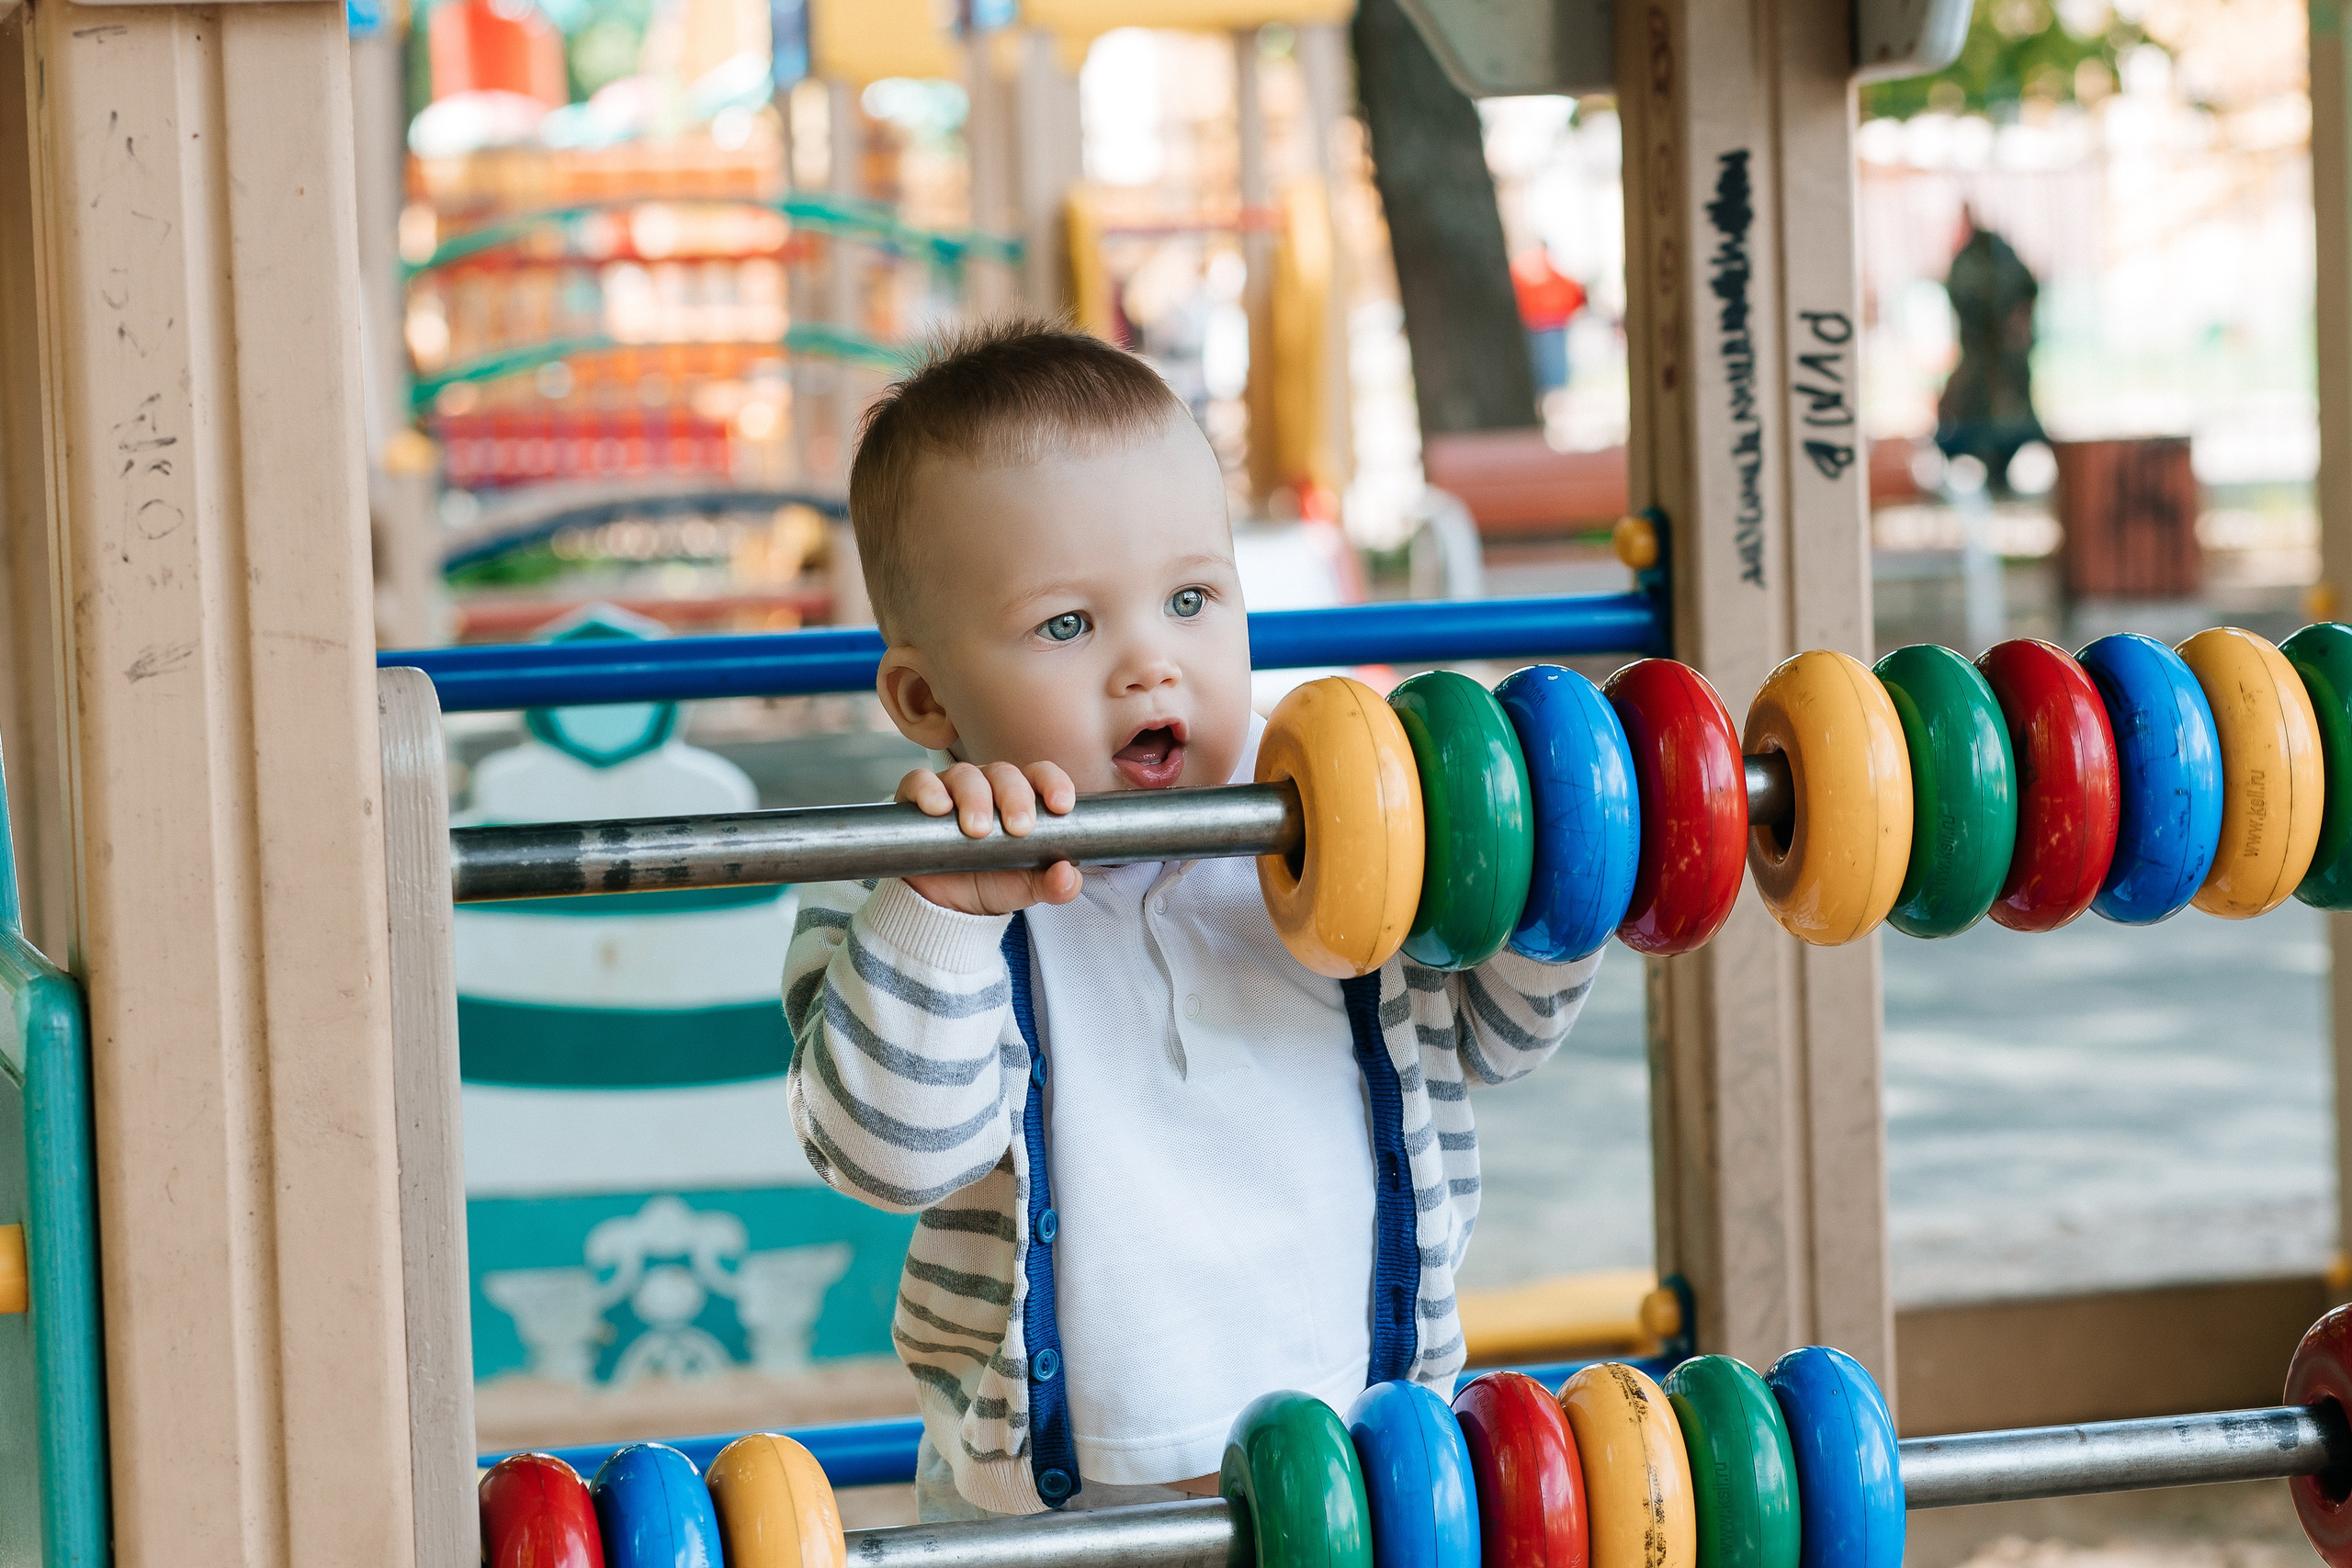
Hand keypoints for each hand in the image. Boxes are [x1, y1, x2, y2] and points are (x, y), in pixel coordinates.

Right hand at [895, 760, 1080, 914]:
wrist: (944, 907)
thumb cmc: (991, 883)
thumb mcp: (1027, 889)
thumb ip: (1055, 885)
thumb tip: (1068, 877)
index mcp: (1020, 798)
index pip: (1040, 775)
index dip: (1052, 783)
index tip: (1061, 805)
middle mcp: (987, 786)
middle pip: (1004, 773)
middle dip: (1014, 797)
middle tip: (1018, 828)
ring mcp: (951, 789)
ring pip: (965, 775)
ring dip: (974, 798)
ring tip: (978, 829)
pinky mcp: (916, 798)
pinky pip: (920, 781)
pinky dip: (929, 790)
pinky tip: (938, 809)